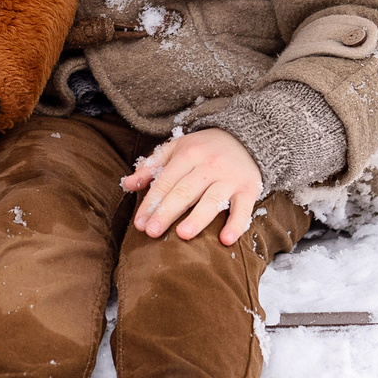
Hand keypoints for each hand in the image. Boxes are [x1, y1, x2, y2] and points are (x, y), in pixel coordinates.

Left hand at [122, 128, 263, 244]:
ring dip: (197, 218)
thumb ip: (152, 166)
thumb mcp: (177, 148)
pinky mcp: (250, 189)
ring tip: (183, 235)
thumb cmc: (204, 148)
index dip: (151, 202)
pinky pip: (243, 209)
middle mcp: (210, 165)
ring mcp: (231, 178)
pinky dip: (236, 225)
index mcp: (189, 153)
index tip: (139, 223)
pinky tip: (225, 240)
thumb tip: (127, 184)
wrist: (247, 137)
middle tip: (151, 232)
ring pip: (213, 200)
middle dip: (167, 212)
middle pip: (185, 191)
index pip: (166, 181)